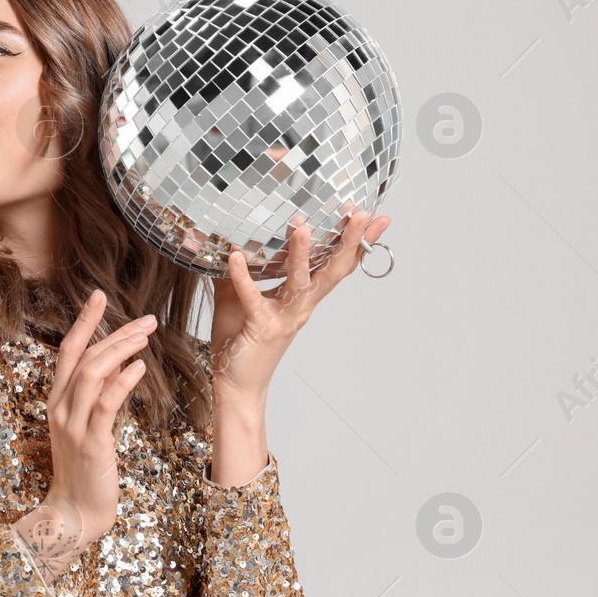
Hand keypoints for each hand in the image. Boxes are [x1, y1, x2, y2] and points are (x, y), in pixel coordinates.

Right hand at [10, 290, 155, 582]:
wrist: (75, 513)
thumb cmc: (85, 472)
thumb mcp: (88, 427)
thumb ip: (98, 396)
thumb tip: (117, 364)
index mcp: (58, 402)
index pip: (68, 351)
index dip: (83, 322)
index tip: (99, 296)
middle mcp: (61, 408)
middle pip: (83, 356)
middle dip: (114, 332)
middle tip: (147, 318)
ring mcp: (73, 424)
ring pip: (93, 373)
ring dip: (121, 349)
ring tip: (147, 335)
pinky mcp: (91, 442)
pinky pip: (105, 403)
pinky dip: (123, 381)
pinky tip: (140, 367)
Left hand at [211, 208, 391, 398]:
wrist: (235, 383)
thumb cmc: (241, 341)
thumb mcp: (238, 299)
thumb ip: (238, 272)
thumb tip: (228, 241)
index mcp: (302, 299)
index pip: (334, 265)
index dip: (353, 242)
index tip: (369, 215)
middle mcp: (300, 307)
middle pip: (332, 270)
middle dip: (348, 241)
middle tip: (360, 213)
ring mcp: (284, 318)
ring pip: (300, 282)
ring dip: (302, 254)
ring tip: (303, 226)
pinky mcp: (262, 327)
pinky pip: (253, 298)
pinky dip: (243, 276)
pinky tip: (235, 256)